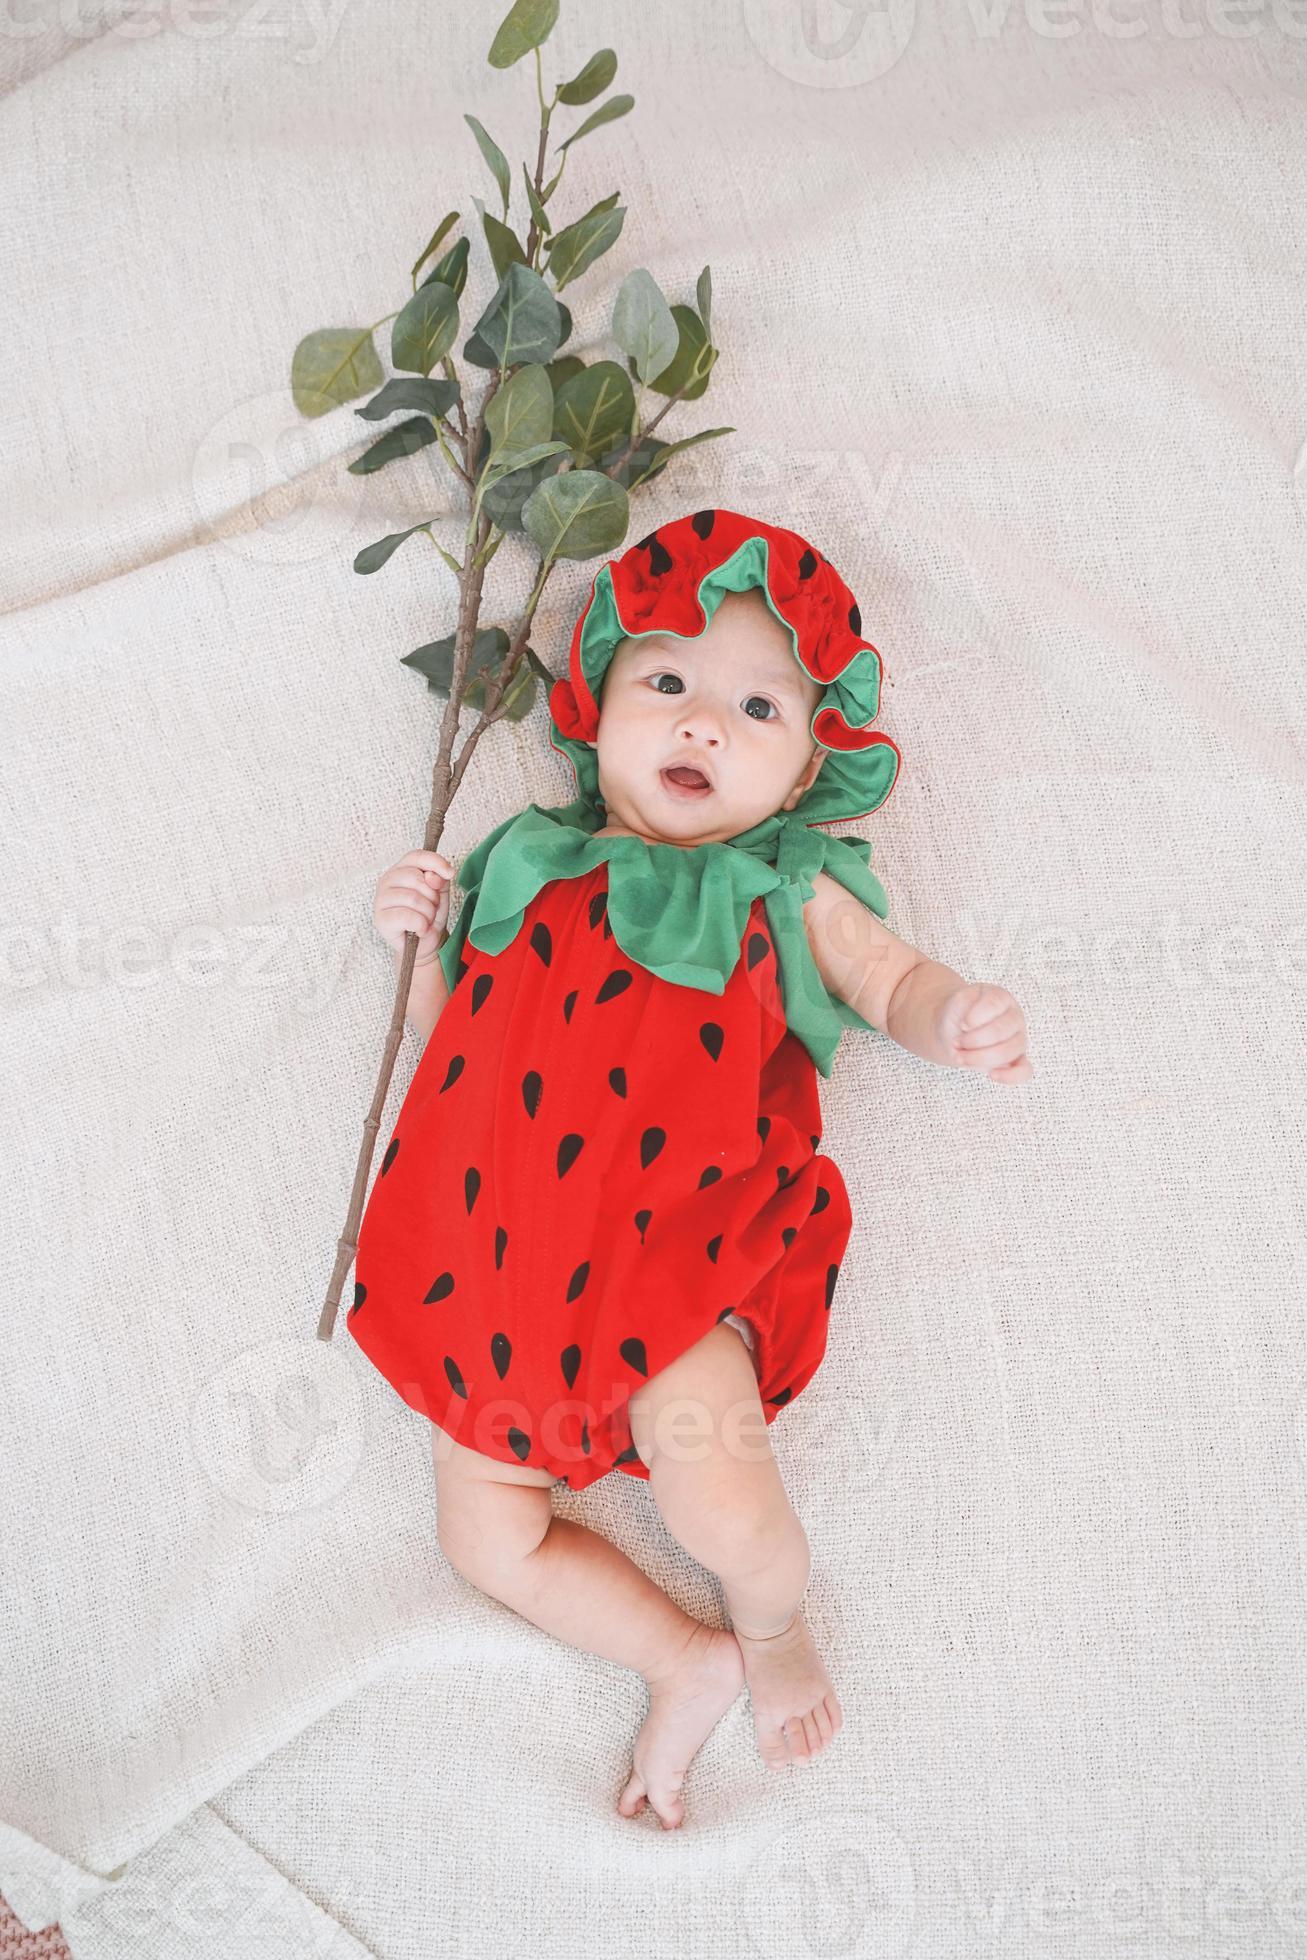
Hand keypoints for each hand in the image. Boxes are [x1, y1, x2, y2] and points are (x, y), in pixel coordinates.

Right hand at [373, 850, 454, 964]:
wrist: (424, 944)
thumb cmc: (429, 916)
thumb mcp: (440, 893)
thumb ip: (438, 879)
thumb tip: (432, 877)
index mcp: (400, 870)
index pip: (417, 856)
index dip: (436, 862)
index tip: (450, 873)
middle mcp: (387, 881)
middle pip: (417, 878)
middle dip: (433, 897)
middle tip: (431, 908)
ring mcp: (381, 899)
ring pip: (414, 899)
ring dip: (428, 914)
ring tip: (426, 920)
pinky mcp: (380, 919)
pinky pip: (408, 917)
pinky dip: (421, 926)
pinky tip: (419, 930)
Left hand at [936, 982, 1032, 1083]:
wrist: (954, 1029)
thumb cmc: (958, 1013)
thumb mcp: (956, 1000)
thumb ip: (965, 1004)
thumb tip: (972, 1026)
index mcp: (1001, 998)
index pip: (995, 1003)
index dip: (976, 1017)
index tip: (962, 1024)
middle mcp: (1014, 1018)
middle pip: (1002, 1030)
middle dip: (974, 1040)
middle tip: (956, 1043)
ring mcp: (1018, 1039)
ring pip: (1010, 1050)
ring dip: (980, 1057)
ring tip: (959, 1057)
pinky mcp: (1017, 1060)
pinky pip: (1024, 1071)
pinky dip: (1011, 1076)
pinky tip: (992, 1075)